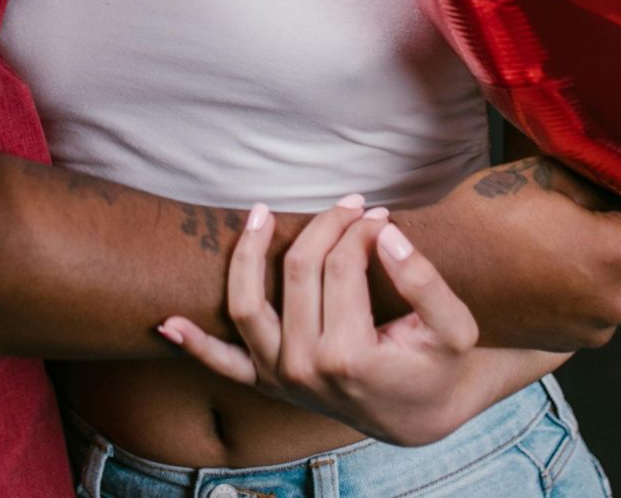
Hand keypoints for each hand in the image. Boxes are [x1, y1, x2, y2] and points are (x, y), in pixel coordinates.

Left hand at [158, 194, 556, 446]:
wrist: (417, 416)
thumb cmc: (437, 366)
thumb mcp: (454, 328)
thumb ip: (426, 281)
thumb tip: (387, 233)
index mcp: (350, 355)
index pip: (344, 266)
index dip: (363, 230)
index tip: (383, 216)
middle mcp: (304, 367)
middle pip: (299, 270)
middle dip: (326, 226)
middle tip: (353, 204)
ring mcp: (278, 377)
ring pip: (245, 305)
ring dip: (247, 254)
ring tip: (260, 212)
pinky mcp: (265, 383)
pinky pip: (221, 364)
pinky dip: (193, 344)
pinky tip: (167, 322)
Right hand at [402, 156, 620, 350]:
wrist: (434, 271)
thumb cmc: (483, 217)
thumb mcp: (548, 175)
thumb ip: (603, 174)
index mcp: (615, 257)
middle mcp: (616, 301)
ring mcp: (597, 327)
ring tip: (596, 225)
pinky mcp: (576, 340)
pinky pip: (613, 304)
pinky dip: (607, 281)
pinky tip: (572, 255)